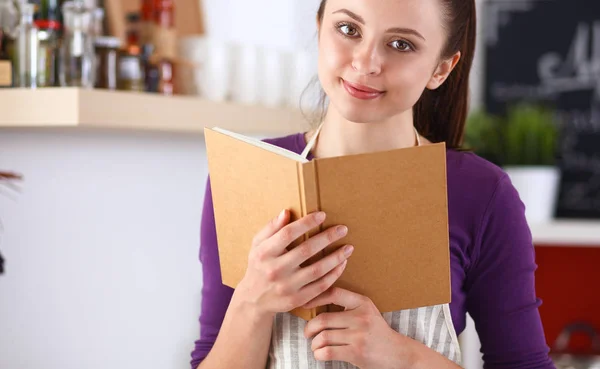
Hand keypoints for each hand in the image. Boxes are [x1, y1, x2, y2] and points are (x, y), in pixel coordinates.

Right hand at [236, 210, 353, 316]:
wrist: (253, 299)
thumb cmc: (259, 265)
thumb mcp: (258, 244)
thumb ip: (271, 228)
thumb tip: (286, 212)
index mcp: (264, 253)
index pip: (287, 233)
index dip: (306, 222)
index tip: (322, 215)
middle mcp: (274, 270)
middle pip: (306, 250)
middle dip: (327, 237)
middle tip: (343, 229)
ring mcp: (286, 287)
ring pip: (317, 270)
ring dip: (336, 257)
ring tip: (349, 247)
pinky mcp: (297, 300)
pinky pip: (320, 286)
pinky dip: (334, 274)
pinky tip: (342, 263)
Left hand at [303, 287, 416, 368]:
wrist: (398, 353)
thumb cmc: (376, 332)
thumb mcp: (366, 311)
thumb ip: (347, 306)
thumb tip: (313, 302)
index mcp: (362, 302)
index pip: (333, 293)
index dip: (315, 297)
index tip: (304, 304)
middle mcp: (361, 317)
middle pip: (323, 319)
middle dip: (309, 328)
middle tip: (308, 333)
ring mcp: (359, 335)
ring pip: (323, 337)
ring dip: (314, 344)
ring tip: (316, 345)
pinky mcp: (357, 353)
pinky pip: (327, 352)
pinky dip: (319, 354)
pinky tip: (321, 354)